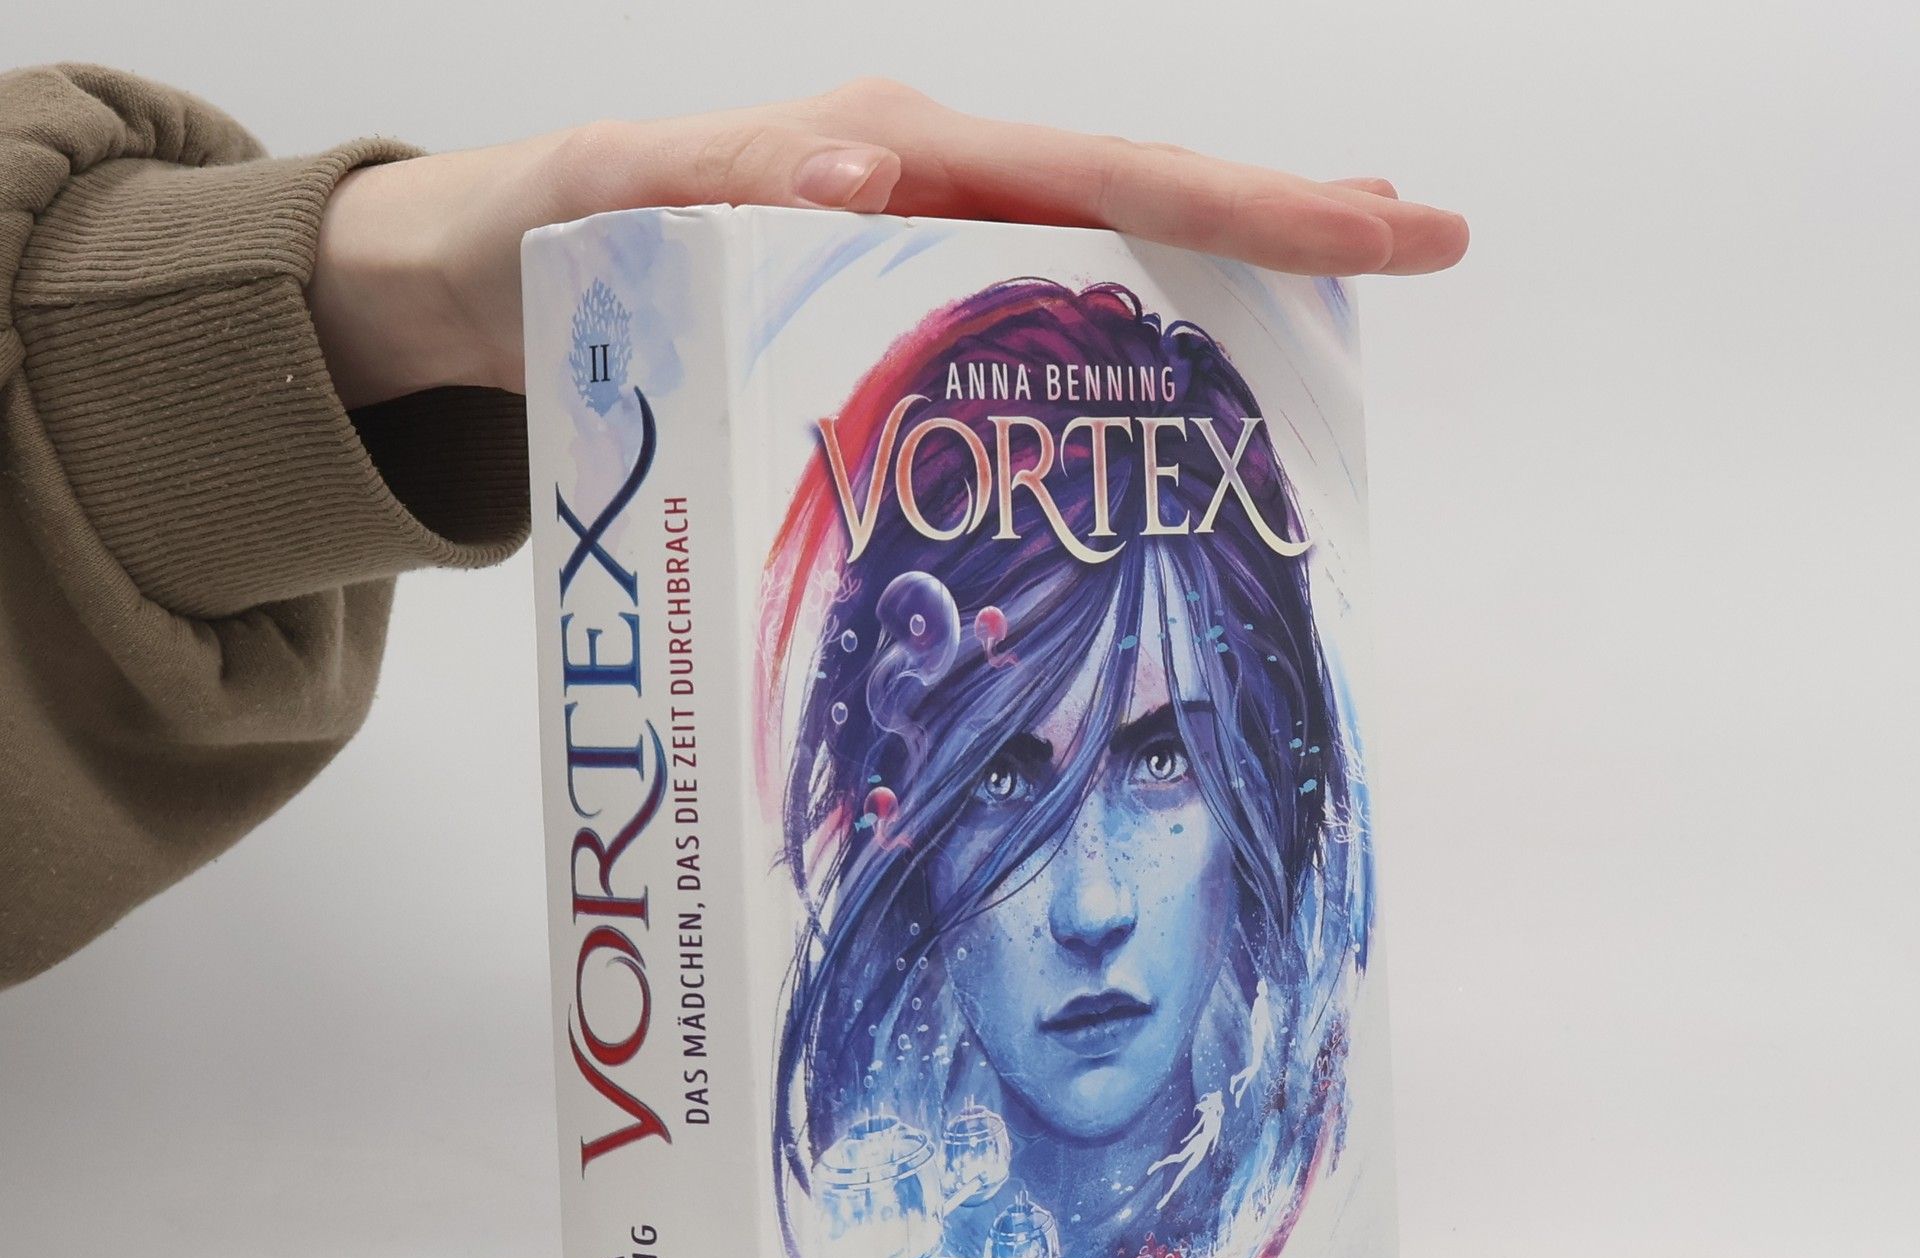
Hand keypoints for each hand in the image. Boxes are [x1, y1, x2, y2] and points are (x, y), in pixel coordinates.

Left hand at [309, 78, 1468, 409]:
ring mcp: (914, 258)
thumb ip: (720, 182)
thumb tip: (878, 173)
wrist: (478, 286)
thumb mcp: (607, 201)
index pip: (1104, 172)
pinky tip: (1163, 398)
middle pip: (1135, 204)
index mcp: (890, 155)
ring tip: (1326, 314)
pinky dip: (1107, 359)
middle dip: (1278, 229)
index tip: (1379, 222)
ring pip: (1095, 269)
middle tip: (1418, 247)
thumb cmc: (538, 240)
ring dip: (1213, 291)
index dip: (1248, 206)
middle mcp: (924, 193)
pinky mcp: (888, 320)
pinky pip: (1023, 338)